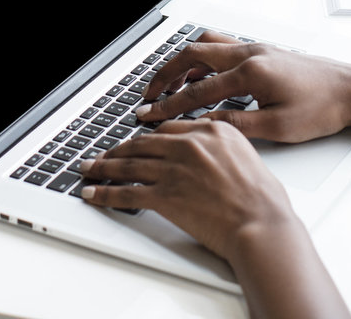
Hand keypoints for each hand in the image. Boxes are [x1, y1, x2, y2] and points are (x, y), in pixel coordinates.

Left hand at [80, 120, 303, 261]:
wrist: (261, 222)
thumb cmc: (261, 197)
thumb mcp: (244, 154)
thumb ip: (218, 147)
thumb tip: (204, 154)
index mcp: (210, 130)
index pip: (167, 128)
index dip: (146, 136)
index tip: (136, 139)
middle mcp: (189, 144)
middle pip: (142, 143)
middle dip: (118, 149)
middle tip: (103, 153)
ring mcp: (174, 168)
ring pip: (128, 164)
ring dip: (103, 168)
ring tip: (89, 169)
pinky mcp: (164, 195)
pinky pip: (126, 193)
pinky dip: (104, 193)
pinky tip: (93, 193)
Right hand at [136, 31, 350, 142]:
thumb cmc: (322, 108)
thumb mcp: (278, 127)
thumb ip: (237, 125)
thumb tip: (203, 127)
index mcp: (251, 73)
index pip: (197, 91)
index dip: (169, 106)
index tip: (149, 116)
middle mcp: (249, 54)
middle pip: (192, 55)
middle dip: (165, 74)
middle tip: (148, 94)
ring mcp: (255, 49)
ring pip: (206, 45)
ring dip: (183, 62)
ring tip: (169, 85)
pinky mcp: (261, 51)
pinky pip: (222, 48)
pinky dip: (203, 59)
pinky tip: (202, 78)